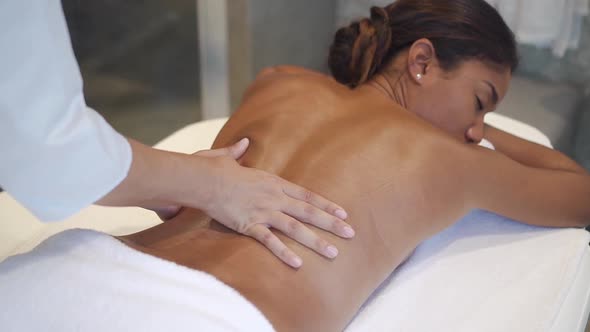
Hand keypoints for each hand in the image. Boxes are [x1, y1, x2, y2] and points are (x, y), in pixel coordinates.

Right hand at [199, 138, 354, 268]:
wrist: (203, 179)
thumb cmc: (214, 168)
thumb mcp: (230, 158)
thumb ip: (239, 152)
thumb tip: (243, 143)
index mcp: (273, 182)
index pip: (307, 196)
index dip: (327, 205)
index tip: (343, 214)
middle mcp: (274, 197)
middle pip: (309, 212)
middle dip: (331, 224)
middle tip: (351, 234)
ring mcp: (263, 211)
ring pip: (296, 228)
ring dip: (316, 241)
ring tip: (333, 253)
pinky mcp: (249, 225)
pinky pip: (270, 241)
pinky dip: (284, 253)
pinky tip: (298, 264)